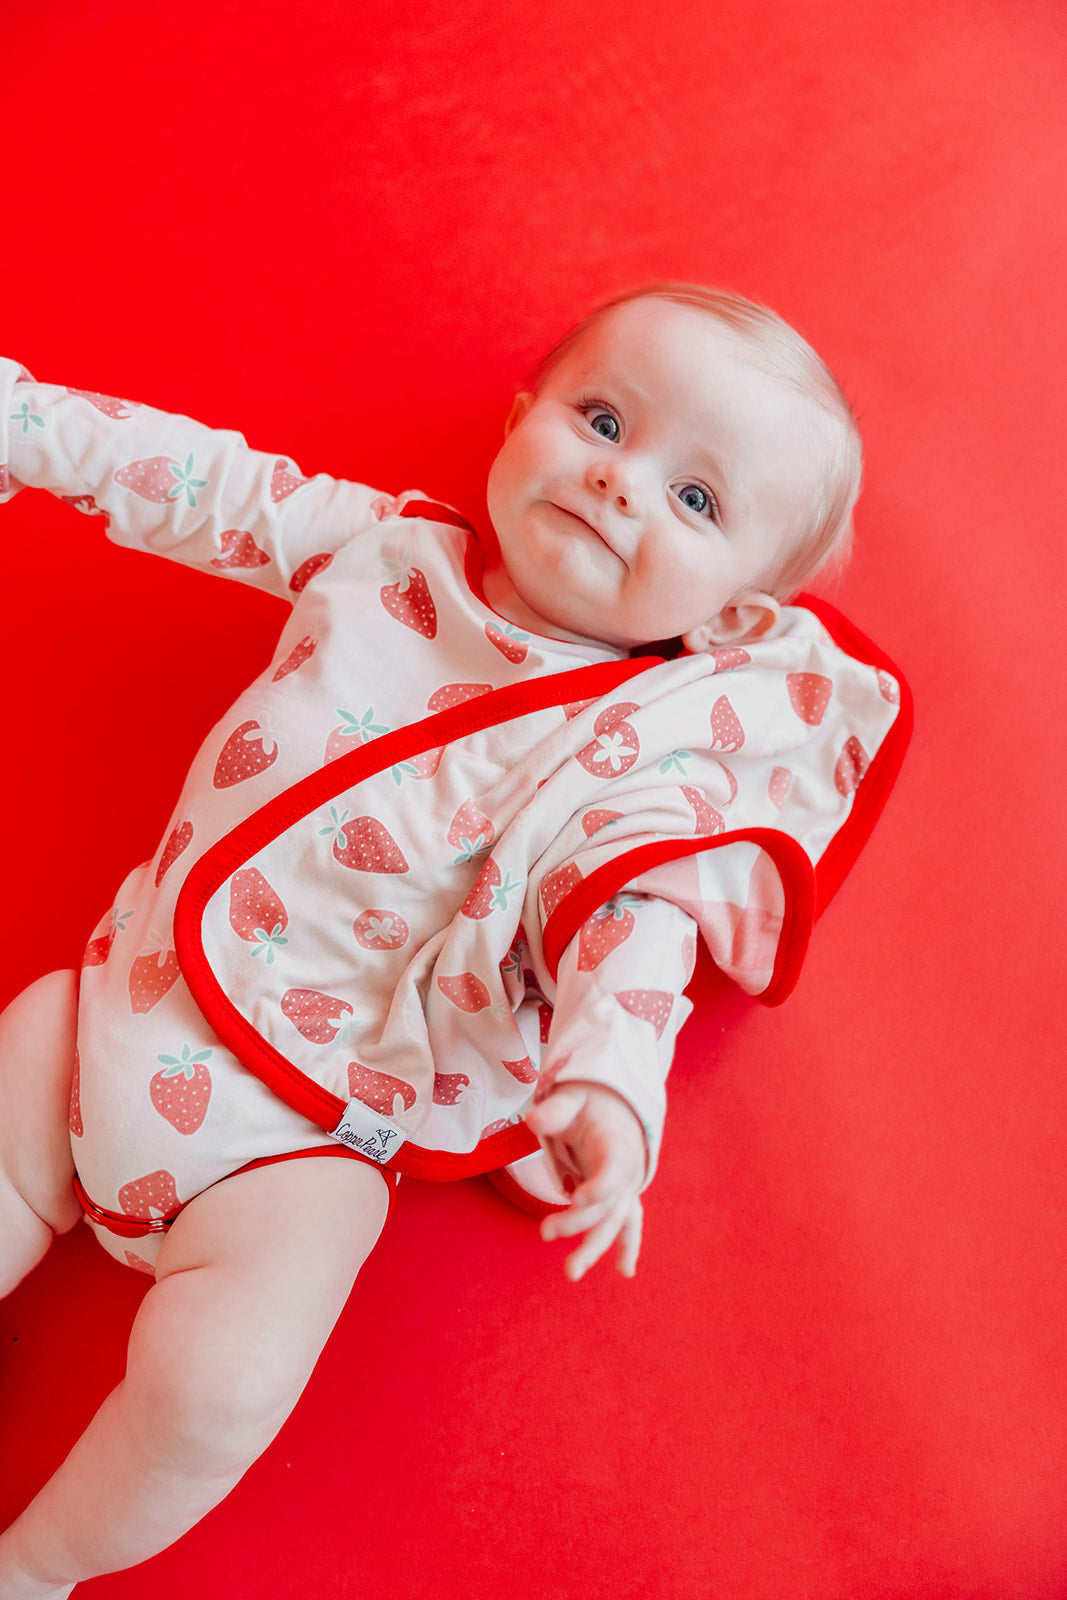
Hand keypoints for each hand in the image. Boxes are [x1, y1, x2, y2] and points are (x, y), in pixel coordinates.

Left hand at [524, 1081, 645, 1281]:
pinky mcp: (622, 1197)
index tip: (576, 1199)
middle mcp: (628, 1171)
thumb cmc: (591, 1101)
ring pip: (615, 1222)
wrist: (618, 1105)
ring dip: (595, 1248)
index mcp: (618, 1144)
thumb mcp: (573, 1096)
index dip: (600, 1186)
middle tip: (545, 1233)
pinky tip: (625, 1271)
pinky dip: (628, 1247)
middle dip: (578, 1223)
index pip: (614, 1170)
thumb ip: (555, 1110)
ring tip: (572, 1273)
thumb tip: (533, 1121)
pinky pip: (628, 1225)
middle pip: (607, 1204)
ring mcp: (627, 1188)